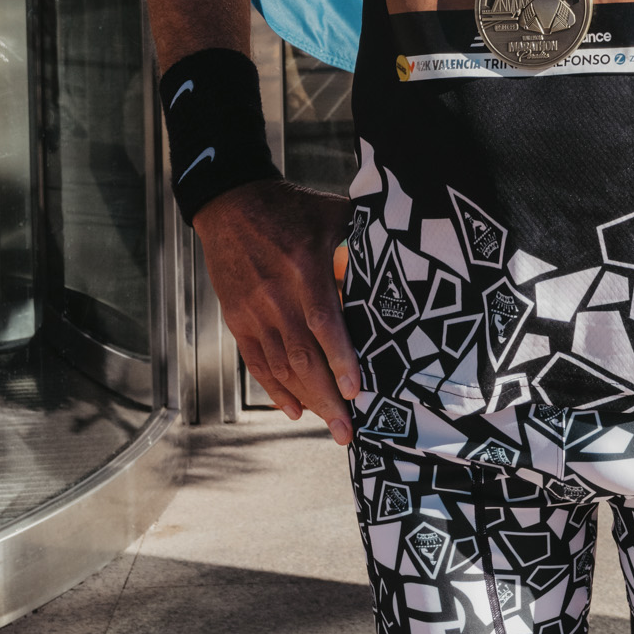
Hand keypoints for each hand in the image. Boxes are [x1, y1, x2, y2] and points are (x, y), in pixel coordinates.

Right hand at [194, 176, 359, 443]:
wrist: (230, 203)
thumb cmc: (290, 207)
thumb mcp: (331, 212)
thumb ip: (362, 236)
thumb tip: (403, 250)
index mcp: (304, 265)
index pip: (323, 320)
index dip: (340, 358)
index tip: (357, 390)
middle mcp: (276, 294)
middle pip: (302, 356)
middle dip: (327, 398)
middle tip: (348, 430)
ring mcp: (253, 310)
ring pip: (280, 366)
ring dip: (306, 401)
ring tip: (330, 426)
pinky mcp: (237, 318)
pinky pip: (256, 362)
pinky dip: (275, 390)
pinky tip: (294, 410)